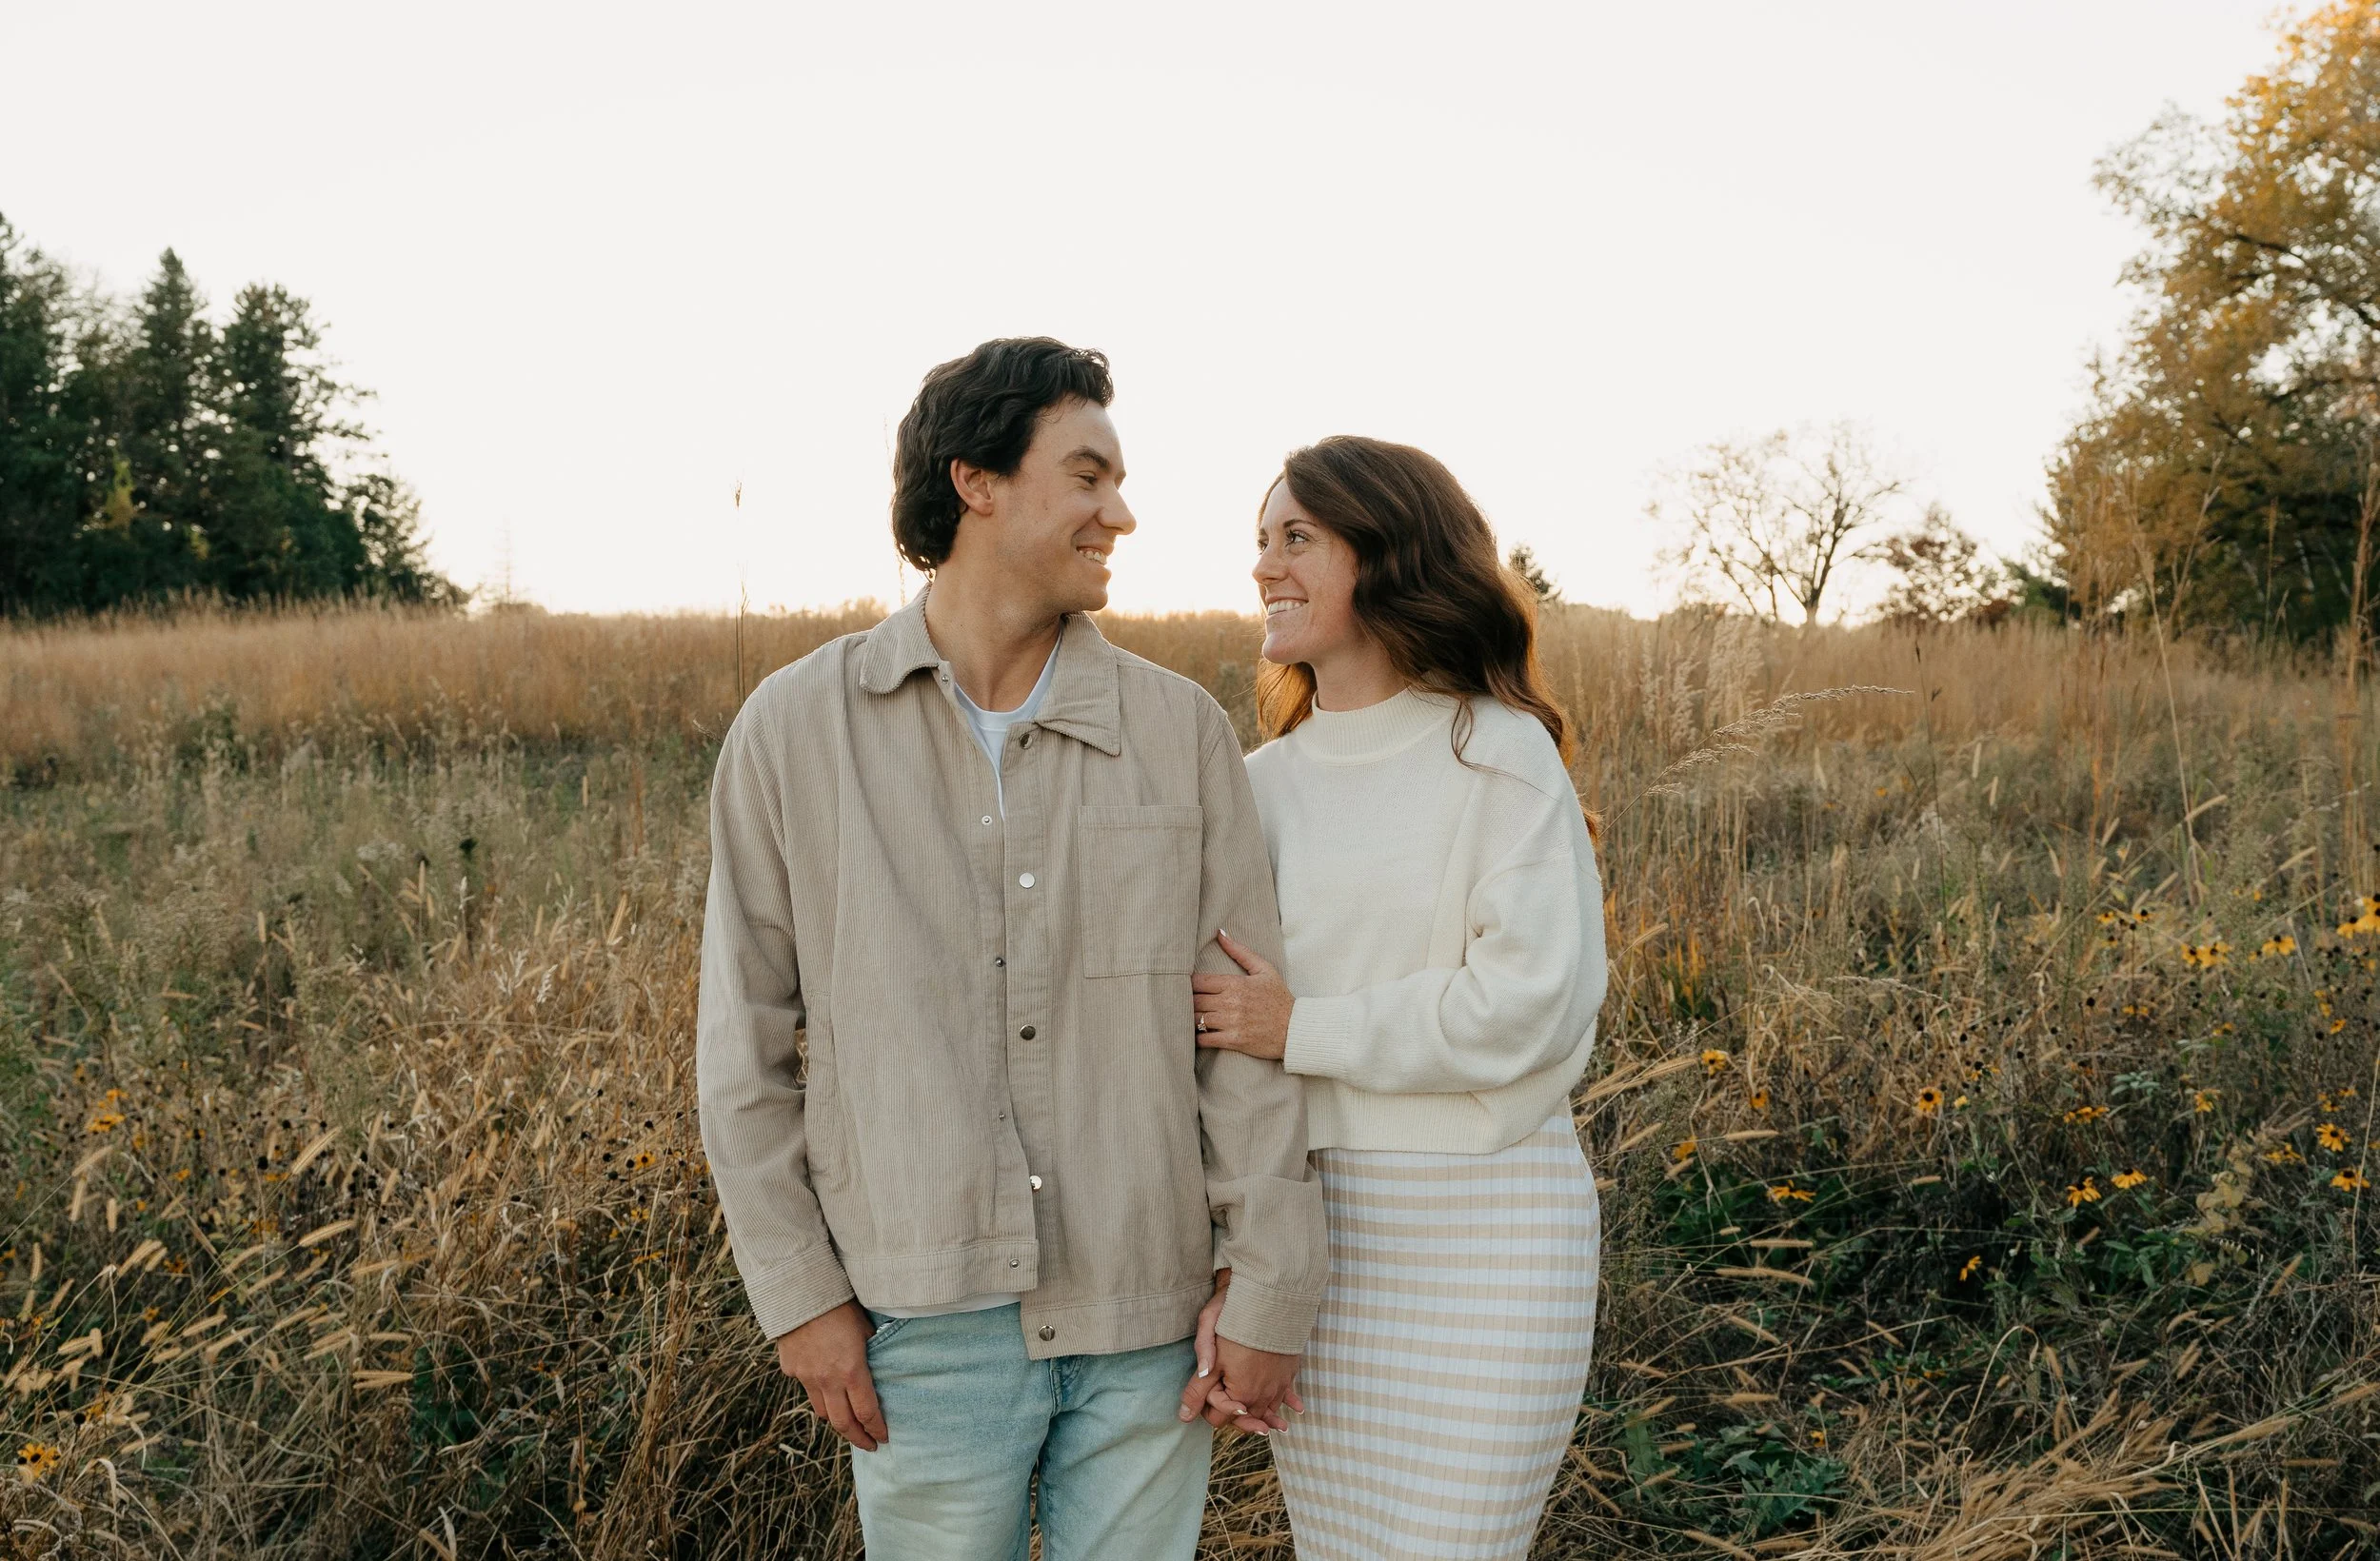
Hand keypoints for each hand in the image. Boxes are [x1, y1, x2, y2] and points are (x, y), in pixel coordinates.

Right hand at [774, 1300, 886, 1450]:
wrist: (799, 1291)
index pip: (867, 1412)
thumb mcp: (865, 1329)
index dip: (876, 1429)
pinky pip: (807, 1389)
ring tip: (849, 1424)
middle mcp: (827, 1380)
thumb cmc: (839, 1306)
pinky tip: (826, 1389)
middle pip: (843, 1423)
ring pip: (822, 1411)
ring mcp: (806, 1377)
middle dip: (858, 1438)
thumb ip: (872, 1353)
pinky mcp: (790, 1369)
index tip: (884, 1438)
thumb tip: (882, 1368)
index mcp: (851, 1370)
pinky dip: (819, 1395)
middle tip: (869, 1445)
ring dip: (837, 1422)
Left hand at [1178, 1270, 1301, 1434]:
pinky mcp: (1288, 1373)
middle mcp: (1263, 1395)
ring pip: (1267, 1410)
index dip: (1207, 1408)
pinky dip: (1285, 1404)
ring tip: (1261, 1426)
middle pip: (1246, 1419)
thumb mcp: (1209, 1347)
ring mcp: (1279, 1384)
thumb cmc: (1235, 1318)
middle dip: (1234, 1415)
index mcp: (1242, 1393)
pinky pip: (1286, 1396)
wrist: (1269, 1296)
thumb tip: (1185, 1414)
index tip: (1204, 1393)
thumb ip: (1198, 1385)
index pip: (1219, 1418)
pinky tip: (1293, 1411)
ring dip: (1261, 1416)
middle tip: (1224, 1407)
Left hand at [1192, 929, 1292, 1061]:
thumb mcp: (1264, 969)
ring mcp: (1232, 1022)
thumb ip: (1240, 952)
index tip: (1186, 987)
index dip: (1188, 984)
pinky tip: (1198, 1034)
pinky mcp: (1233, 1041)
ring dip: (1189, 1018)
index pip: (1198, 981)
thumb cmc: (1279, 998)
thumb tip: (1220, 933)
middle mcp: (1231, 1002)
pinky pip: (1204, 1039)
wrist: (1296, 1029)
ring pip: (1196, 1019)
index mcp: (1235, 984)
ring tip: (1187, 1017)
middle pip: (1194, 1000)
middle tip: (1182, 1003)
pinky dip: (1197, 1037)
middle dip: (1186, 1001)